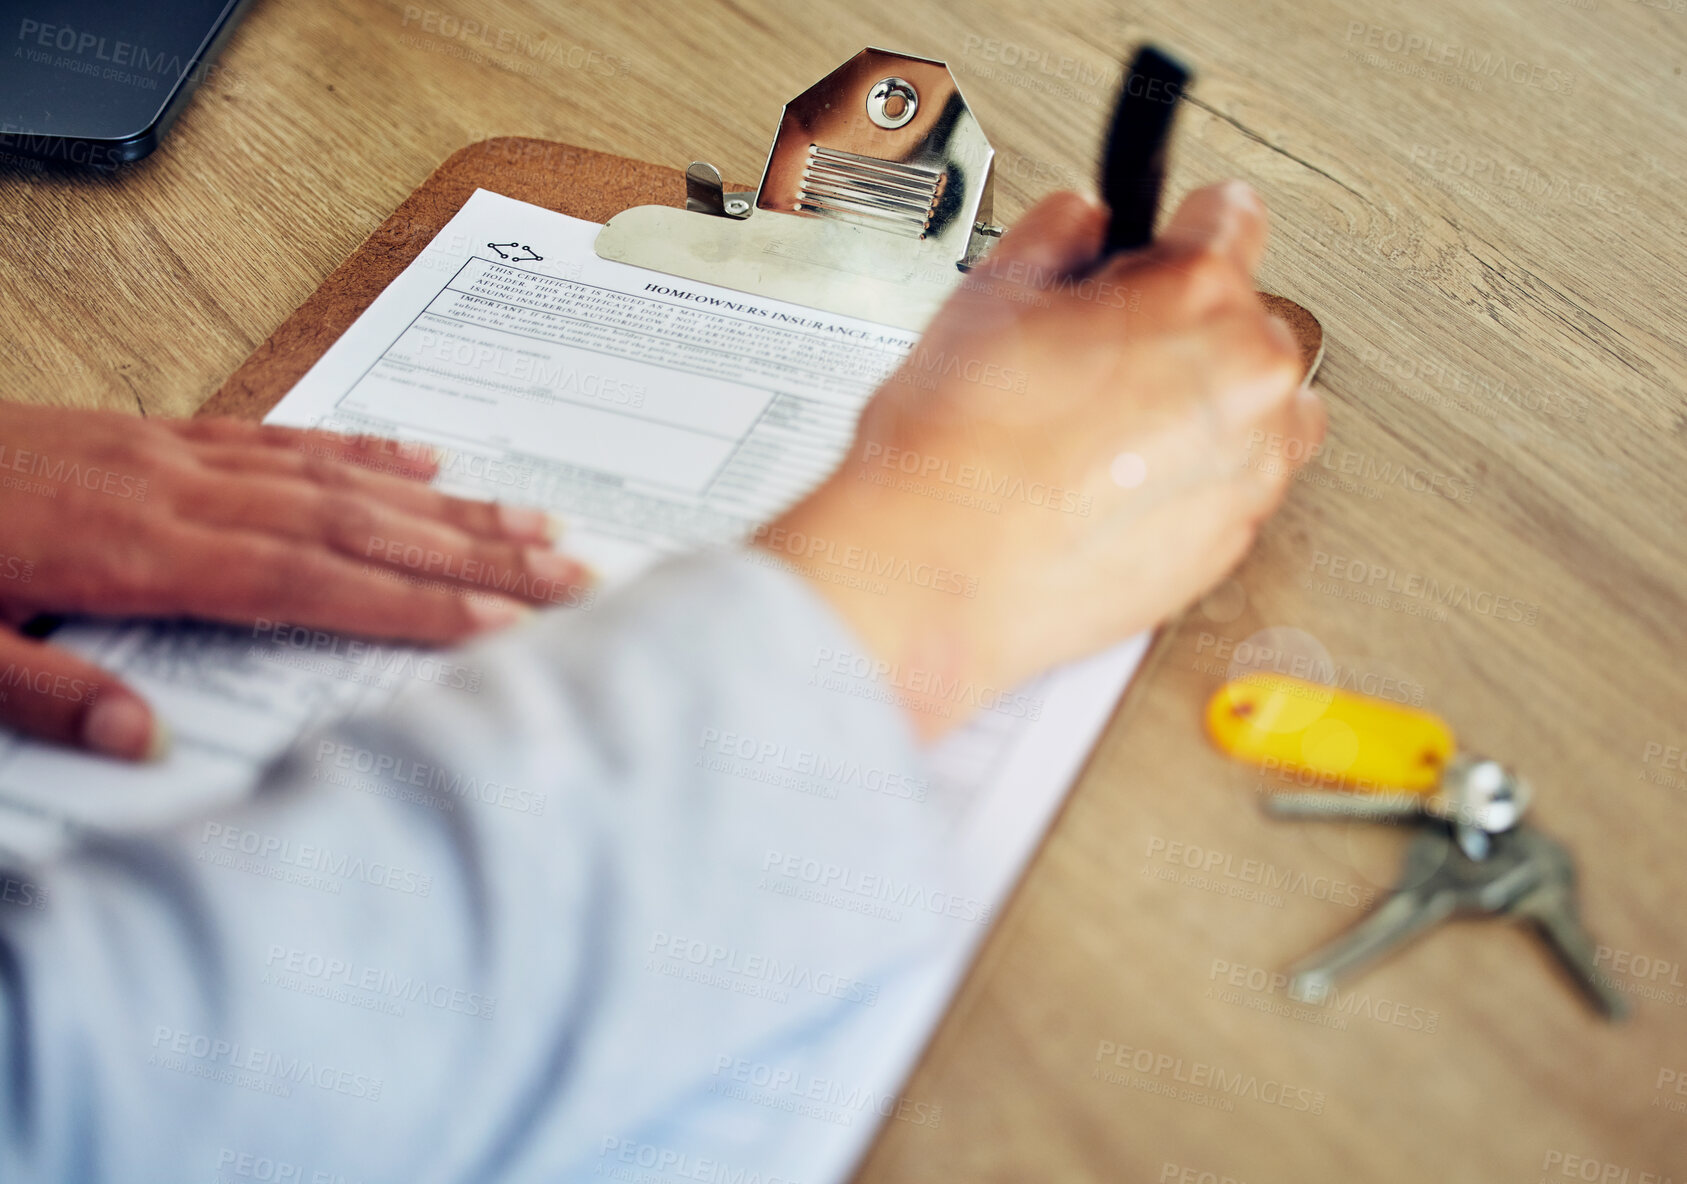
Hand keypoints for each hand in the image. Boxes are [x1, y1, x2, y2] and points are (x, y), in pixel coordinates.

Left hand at [0, 406, 591, 758]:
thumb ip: (48, 696)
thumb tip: (154, 746)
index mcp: (142, 552)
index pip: (313, 581)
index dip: (417, 602)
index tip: (505, 622)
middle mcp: (183, 494)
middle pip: (358, 524)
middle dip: (474, 551)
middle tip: (569, 568)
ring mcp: (179, 456)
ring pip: (339, 476)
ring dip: (445, 501)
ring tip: (530, 518)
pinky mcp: (162, 436)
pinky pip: (283, 437)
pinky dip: (361, 447)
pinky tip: (420, 455)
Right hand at [757, 182, 1324, 737]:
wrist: (935, 572)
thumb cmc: (954, 453)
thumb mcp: (990, 294)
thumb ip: (1058, 235)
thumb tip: (1081, 226)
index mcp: (1197, 296)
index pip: (1235, 216)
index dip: (1180, 227)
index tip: (1163, 245)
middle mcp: (1247, 380)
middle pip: (1248, 319)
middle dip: (1183, 328)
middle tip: (1101, 356)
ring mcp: (1249, 469)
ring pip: (1259, 408)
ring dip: (1206, 405)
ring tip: (1114, 426)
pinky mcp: (1232, 541)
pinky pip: (1237, 484)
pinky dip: (1193, 477)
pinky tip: (1114, 482)